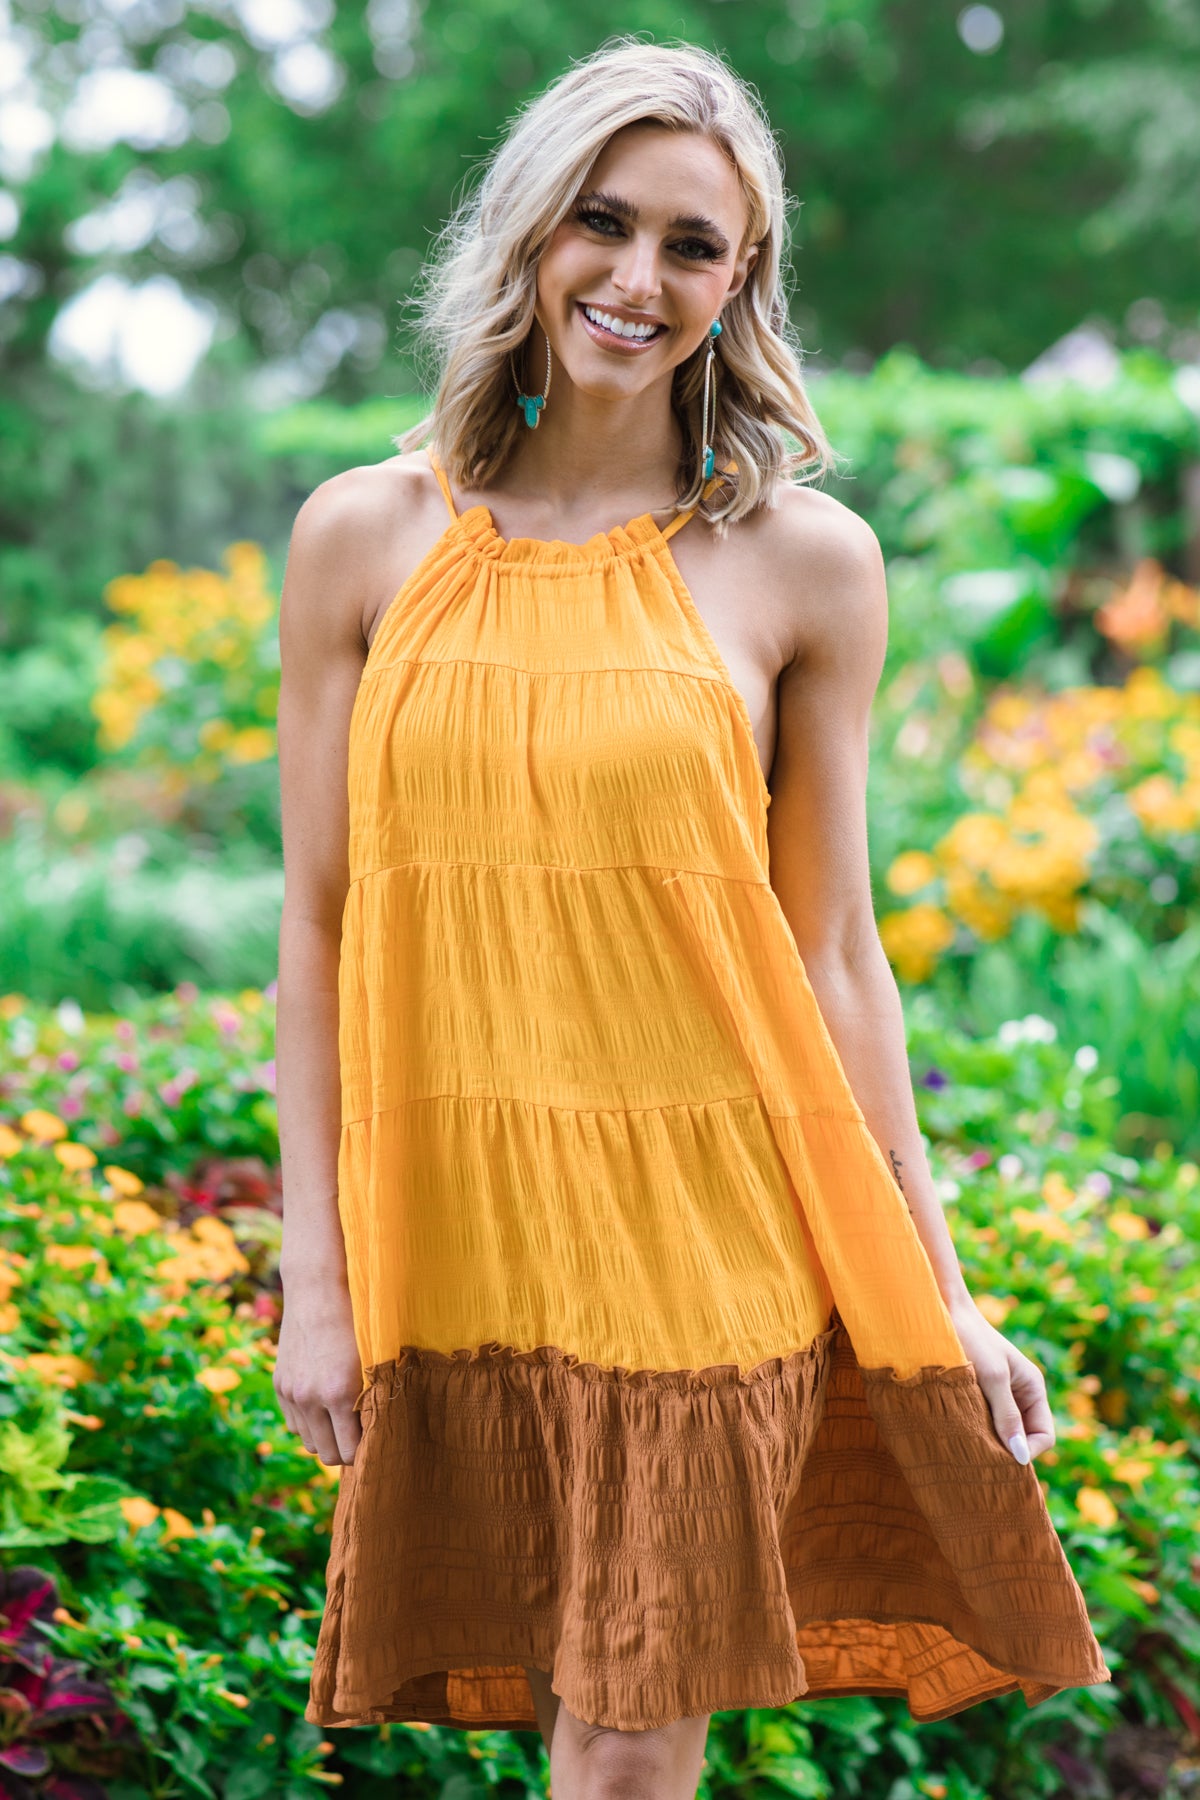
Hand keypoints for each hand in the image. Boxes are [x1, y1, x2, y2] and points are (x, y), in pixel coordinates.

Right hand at [273, 1274, 364, 1466]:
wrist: (317, 1290)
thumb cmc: (357, 1321)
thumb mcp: (373, 1359)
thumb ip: (374, 1397)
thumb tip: (383, 1432)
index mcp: (340, 1392)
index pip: (350, 1451)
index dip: (364, 1452)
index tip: (376, 1444)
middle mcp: (311, 1397)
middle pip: (327, 1454)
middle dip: (345, 1451)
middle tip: (360, 1438)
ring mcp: (292, 1393)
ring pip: (308, 1442)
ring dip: (325, 1438)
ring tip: (342, 1421)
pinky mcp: (280, 1386)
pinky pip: (294, 1424)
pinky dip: (309, 1423)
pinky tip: (323, 1407)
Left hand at [946, 1291, 1054, 1465]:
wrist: (942, 1311)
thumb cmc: (970, 1339)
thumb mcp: (992, 1378)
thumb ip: (1007, 1416)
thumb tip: (1020, 1457)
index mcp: (1033, 1388)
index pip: (1044, 1435)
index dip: (1028, 1451)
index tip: (1001, 1458)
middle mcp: (1020, 1393)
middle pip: (1024, 1437)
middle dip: (1007, 1449)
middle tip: (981, 1457)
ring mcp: (999, 1394)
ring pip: (1003, 1431)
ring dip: (990, 1440)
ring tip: (969, 1445)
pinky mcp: (978, 1393)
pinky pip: (985, 1421)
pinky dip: (977, 1430)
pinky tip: (960, 1432)